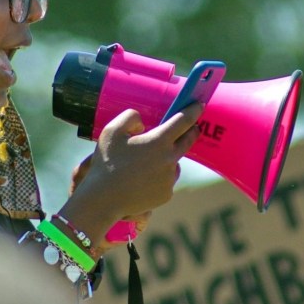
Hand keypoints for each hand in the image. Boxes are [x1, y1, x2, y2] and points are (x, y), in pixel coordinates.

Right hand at [58, 103, 202, 245]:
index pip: (183, 121)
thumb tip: (143, 126)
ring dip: (168, 158)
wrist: (104, 199)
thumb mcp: (112, 130)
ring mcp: (169, 179)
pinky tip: (142, 180)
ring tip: (147, 162)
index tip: (199, 105)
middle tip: (192, 127)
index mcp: (159, 141)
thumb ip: (131, 118)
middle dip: (192, 132)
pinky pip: (166, 181)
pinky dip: (159, 177)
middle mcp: (170, 159)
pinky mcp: (166, 195)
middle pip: (187, 141)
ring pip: (174, 163)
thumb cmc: (107, 163)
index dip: (193, 111)